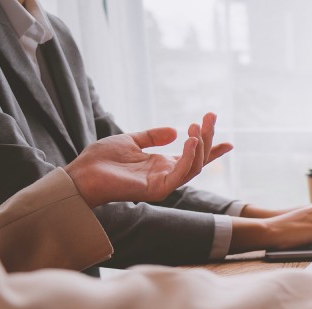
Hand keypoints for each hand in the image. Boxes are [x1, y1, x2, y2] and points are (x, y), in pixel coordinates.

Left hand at [63, 113, 232, 206]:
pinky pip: (180, 173)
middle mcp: (167, 176)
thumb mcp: (130, 140)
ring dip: (200, 145)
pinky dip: (189, 157)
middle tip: (210, 116)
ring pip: (194, 166)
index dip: (211, 149)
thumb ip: (152, 136)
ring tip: (199, 126)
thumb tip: (173, 130)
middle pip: (199, 159)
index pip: (194, 158)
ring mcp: (164, 184)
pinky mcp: (158, 189)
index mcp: (162, 166)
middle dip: (208, 138)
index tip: (229, 141)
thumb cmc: (101, 160)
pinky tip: (191, 140)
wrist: (82, 175)